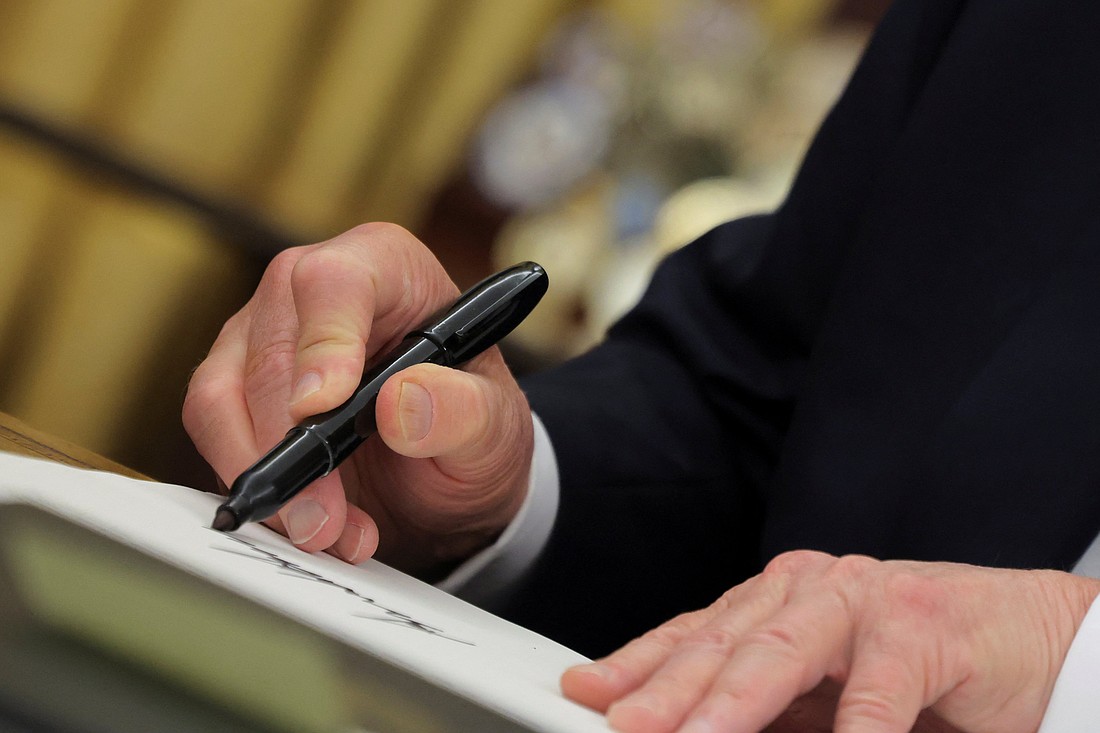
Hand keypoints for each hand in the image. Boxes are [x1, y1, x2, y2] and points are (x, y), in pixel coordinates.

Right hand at [183, 223, 534, 574]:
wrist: (447, 475)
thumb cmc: (473, 427)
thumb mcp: (495, 427)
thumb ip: (464, 412)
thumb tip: (401, 405)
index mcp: (388, 268)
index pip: (334, 282)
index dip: (323, 344)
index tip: (323, 409)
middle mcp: (313, 289)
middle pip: (270, 349)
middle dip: (291, 446)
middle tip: (323, 518)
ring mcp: (266, 335)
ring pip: (222, 395)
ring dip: (266, 475)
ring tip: (326, 531)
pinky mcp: (235, 385)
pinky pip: (215, 432)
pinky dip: (254, 485)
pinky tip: (306, 522)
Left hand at [562, 550, 1099, 732]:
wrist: (1023, 635)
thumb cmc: (916, 665)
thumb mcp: (822, 693)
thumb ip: (764, 708)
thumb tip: (690, 729)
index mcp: (778, 601)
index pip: (695, 633)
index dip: (638, 663)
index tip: (587, 692)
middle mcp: (810, 590)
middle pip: (724, 643)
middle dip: (666, 690)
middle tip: (621, 722)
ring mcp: (865, 600)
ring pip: (783, 652)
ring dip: (733, 703)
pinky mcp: (923, 626)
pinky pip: (879, 691)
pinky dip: (855, 729)